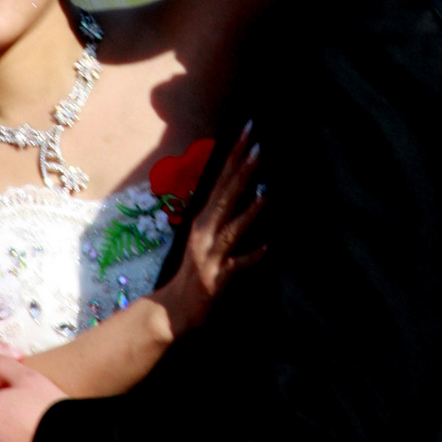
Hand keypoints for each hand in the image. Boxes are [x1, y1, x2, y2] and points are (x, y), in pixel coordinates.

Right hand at [155, 124, 265, 335]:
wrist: (173, 310)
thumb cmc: (195, 271)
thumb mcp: (206, 236)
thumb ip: (223, 215)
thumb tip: (247, 189)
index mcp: (204, 219)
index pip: (222, 179)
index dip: (234, 155)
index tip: (248, 131)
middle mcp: (205, 231)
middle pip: (226, 196)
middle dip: (242, 170)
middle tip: (258, 145)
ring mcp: (210, 255)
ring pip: (232, 227)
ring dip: (250, 210)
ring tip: (267, 192)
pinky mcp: (217, 279)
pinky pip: (237, 266)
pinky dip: (251, 256)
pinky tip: (268, 247)